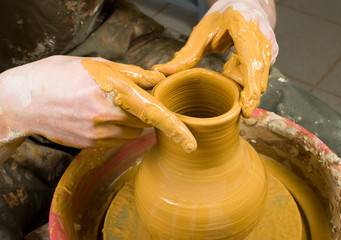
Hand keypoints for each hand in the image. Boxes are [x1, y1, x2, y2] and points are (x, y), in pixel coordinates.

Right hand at [0, 56, 195, 151]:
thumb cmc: (57, 76)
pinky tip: (98, 115)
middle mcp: (108, 116)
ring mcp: (99, 133)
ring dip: (131, 120)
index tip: (190, 142)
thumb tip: (156, 78)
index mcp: (112, 90)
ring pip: (133, 131)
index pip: (152, 112)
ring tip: (107, 104)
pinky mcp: (91, 144)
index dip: (174, 128)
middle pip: (145, 121)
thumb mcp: (94, 64)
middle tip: (127, 97)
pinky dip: (117, 128)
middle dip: (144, 111)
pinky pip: (117, 139)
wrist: (23, 101)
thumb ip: (130, 73)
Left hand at [152, 0, 278, 117]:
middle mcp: (262, 35)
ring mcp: (271, 44)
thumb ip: (185, 56)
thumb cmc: (223, 17)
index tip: (245, 110)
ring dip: (245, 84)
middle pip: (259, 75)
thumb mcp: (201, 32)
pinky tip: (234, 66)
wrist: (245, 3)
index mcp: (243, 26)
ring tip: (229, 68)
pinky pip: (260, 75)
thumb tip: (161, 72)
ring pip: (261, 77)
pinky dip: (247, 77)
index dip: (250, 89)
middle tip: (240, 112)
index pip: (251, 63)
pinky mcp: (273, 52)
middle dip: (249, 96)